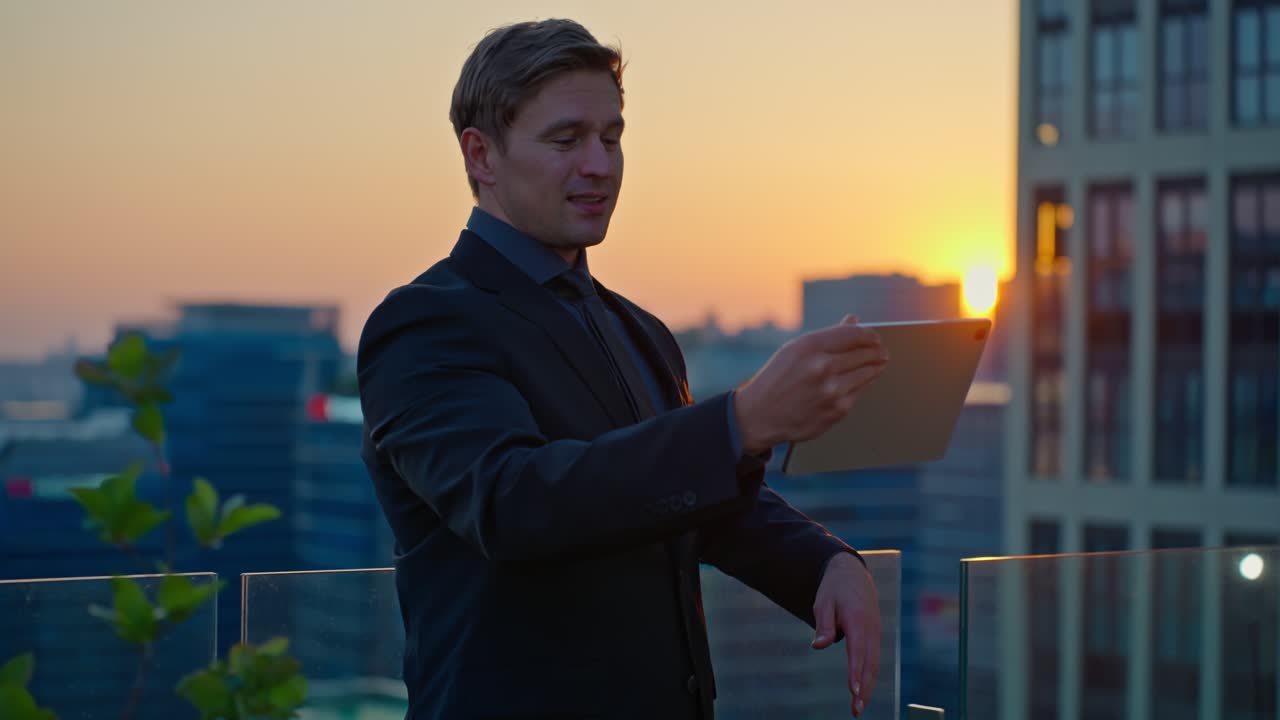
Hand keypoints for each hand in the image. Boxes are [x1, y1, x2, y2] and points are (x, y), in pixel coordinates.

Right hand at [733, 315, 887, 454]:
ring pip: (868, 373)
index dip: (869, 334)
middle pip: (865, 353)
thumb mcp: (794, 350)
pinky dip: (863, 385)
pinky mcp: (837, 410)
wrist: (760, 415)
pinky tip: (861, 380)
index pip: (853, 334)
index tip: (874, 337)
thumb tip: (854, 321)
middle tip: (881, 350)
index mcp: (809, 347)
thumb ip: (828, 336)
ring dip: (876, 366)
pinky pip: (859, 392)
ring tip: (880, 362)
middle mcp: (822, 367)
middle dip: (876, 350)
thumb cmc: (777, 379)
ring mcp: (831, 390)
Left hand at [812, 552, 880, 717]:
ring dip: (867, 686)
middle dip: (863, 688)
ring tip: (858, 707)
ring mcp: (875, 632)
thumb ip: (823, 624)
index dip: (855, 671)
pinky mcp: (875, 636)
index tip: (853, 691)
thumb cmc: (834, 589)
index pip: (857, 650)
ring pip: (874, 664)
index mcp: (857, 618)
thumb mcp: (823, 602)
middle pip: (869, 662)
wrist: (852, 573)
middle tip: (856, 710)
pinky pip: (874, 659)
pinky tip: (862, 691)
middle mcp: (870, 628)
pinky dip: (869, 677)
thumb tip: (818, 646)